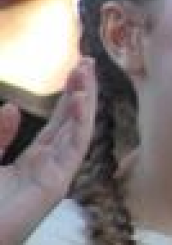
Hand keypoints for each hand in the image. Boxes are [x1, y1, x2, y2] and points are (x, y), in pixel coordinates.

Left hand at [0, 58, 95, 244]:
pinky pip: (74, 148)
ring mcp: (56, 174)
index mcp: (32, 162)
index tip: (75, 70)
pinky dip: (80, 123)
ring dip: (85, 101)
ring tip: (88, 72)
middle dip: (81, 92)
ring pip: (77, 130)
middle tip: (87, 61)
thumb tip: (11, 107)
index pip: (57, 123)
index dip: (67, 97)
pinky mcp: (56, 183)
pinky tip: (82, 100)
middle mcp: (49, 166)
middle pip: (71, 122)